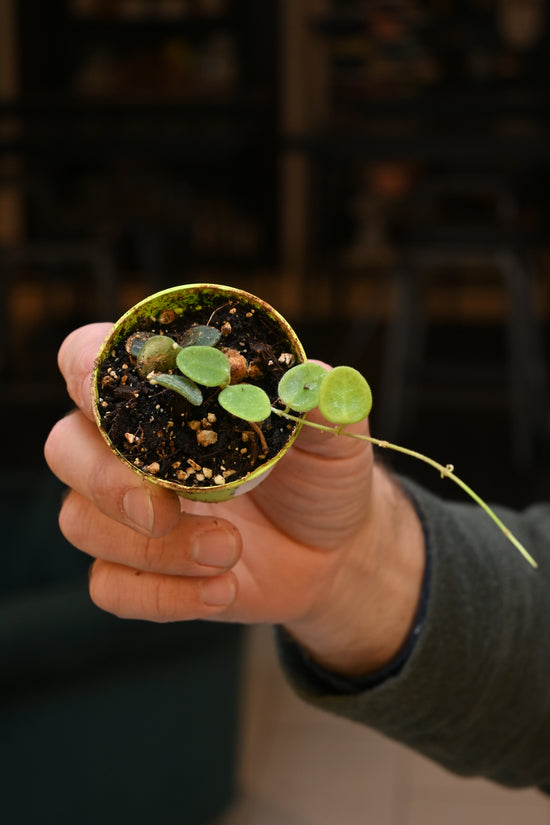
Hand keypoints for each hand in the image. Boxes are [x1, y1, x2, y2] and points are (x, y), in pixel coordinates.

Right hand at [44, 323, 424, 676]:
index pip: (89, 361)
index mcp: (164, 397)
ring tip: (230, 551)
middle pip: (64, 448)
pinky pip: (108, 586)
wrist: (333, 551)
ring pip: (81, 523)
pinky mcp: (137, 570)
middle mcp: (131, 449)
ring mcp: (127, 513)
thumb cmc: (321, 477)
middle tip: (165, 510)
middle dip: (107, 481)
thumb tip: (313, 376)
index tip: (121, 398)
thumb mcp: (333, 438)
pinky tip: (221, 591)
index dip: (87, 371)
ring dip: (152, 548)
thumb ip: (318, 405)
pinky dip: (162, 594)